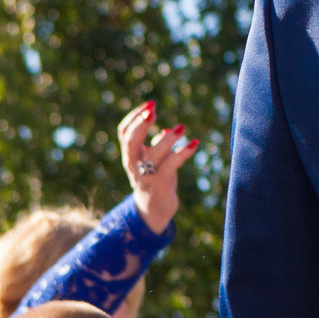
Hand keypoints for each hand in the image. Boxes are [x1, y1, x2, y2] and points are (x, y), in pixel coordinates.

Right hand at [117, 102, 196, 234]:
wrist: (154, 212)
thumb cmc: (156, 181)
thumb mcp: (155, 162)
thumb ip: (158, 146)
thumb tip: (168, 131)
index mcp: (130, 155)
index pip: (124, 132)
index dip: (134, 117)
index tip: (150, 104)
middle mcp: (133, 164)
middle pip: (129, 141)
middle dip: (140, 124)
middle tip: (153, 109)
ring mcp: (145, 176)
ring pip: (152, 154)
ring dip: (167, 140)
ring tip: (182, 127)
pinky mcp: (159, 185)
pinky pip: (171, 166)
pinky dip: (183, 153)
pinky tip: (194, 143)